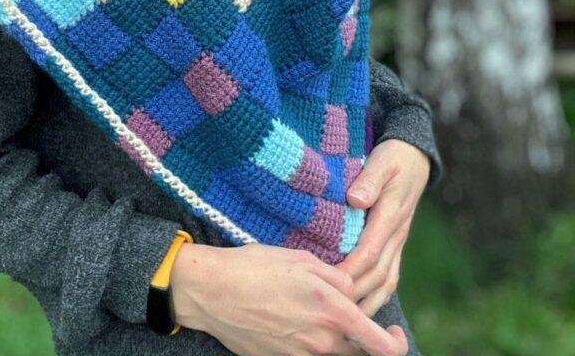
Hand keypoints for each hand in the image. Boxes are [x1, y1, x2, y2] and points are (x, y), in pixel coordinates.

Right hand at [171, 240, 408, 355]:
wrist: (212, 292)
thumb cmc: (256, 268)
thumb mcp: (302, 261)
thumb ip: (337, 278)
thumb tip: (352, 291)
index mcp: (332, 311)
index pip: (379, 345)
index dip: (395, 343)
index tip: (395, 334)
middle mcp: (320, 341)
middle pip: (357, 352)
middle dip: (364, 339)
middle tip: (358, 319)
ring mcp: (300, 355)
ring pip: (331, 353)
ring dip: (335, 338)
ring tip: (319, 312)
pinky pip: (307, 355)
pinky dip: (309, 341)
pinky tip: (293, 318)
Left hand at [337, 140, 430, 317]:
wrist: (414, 158)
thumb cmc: (393, 158)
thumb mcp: (381, 160)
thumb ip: (369, 180)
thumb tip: (355, 200)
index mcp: (390, 215)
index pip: (369, 252)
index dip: (351, 270)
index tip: (330, 284)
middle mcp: (396, 234)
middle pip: (377, 274)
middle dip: (356, 295)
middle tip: (332, 311)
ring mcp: (398, 242)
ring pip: (386, 281)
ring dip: (368, 302)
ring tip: (346, 320)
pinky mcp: (396, 244)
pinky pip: (389, 276)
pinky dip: (376, 294)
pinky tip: (361, 306)